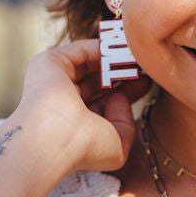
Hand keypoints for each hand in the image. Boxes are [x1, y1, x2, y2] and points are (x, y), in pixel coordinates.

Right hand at [15, 40, 150, 174]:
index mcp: (75, 122)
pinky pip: (81, 49)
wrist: (55, 139)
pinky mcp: (48, 63)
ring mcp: (54, 80)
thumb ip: (126, 121)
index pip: (103, 100)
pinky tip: (125, 49)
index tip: (147, 80)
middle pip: (98, 79)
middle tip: (145, 64)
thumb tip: (121, 96)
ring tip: (139, 54)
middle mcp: (62, 100)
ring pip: (90, 62)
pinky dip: (104, 47)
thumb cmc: (85, 148)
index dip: (126, 90)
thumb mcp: (117, 143)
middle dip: (122, 71)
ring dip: (115, 57)